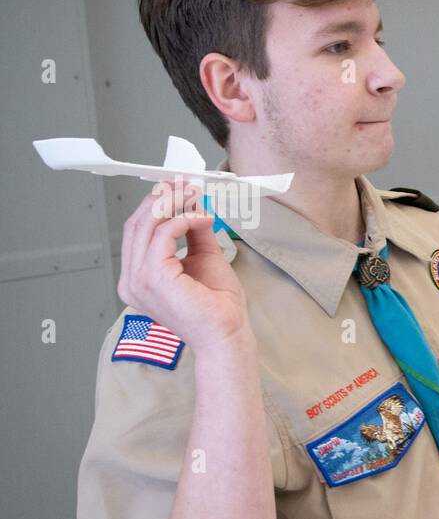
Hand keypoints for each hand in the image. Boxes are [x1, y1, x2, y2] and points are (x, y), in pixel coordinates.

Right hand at [117, 180, 250, 353]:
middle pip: (137, 224)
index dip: (155, 205)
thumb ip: (195, 233)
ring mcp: (138, 280)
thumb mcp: (205, 259)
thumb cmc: (218, 308)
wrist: (227, 335)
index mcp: (137, 278)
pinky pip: (164, 233)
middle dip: (162, 198)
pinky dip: (184, 219)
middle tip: (184, 183)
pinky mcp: (153, 277)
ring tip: (194, 194)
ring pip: (147, 225)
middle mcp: (131, 280)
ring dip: (173, 203)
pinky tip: (202, 218)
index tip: (177, 187)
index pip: (137, 232)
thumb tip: (194, 205)